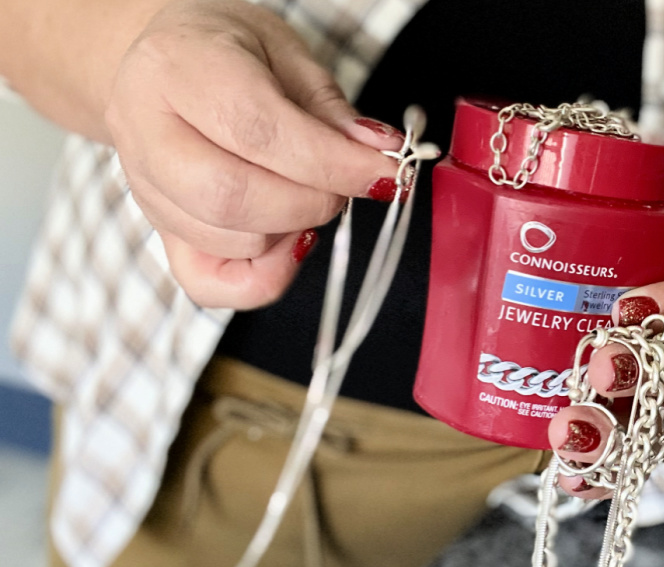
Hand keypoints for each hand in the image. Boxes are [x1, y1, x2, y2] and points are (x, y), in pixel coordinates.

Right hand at [105, 0, 403, 308]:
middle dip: (312, 202)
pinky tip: (285, 239)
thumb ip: (329, 108)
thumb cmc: (227, 50)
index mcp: (174, 69)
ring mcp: (143, 188)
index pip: (258, 132)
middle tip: (345, 185)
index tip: (385, 173)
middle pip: (231, 197)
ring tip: (308, 192)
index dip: (333, 164)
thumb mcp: (285, 52)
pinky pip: (208, 284)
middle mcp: (143, 131)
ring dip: (292, 230)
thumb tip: (377, 154)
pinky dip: (264, 274)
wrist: (164, 62)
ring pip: (227, 240)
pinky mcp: (157, 231)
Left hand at [545, 267, 663, 498]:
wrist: (634, 339)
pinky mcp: (642, 439)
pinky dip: (601, 474)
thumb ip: (553, 250)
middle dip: (634, 367)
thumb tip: (469, 233)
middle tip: (599, 370)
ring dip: (612, 431)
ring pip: (655, 421)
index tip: (631, 305)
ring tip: (567, 434)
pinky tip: (571, 479)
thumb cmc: (602, 293)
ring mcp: (663, 403)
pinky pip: (631, 462)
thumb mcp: (598, 262)